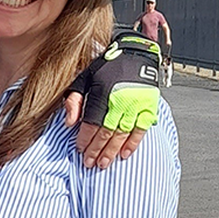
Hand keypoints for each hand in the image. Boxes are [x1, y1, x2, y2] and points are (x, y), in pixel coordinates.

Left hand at [64, 33, 160, 168]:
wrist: (136, 54)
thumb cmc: (107, 68)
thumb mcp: (84, 78)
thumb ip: (74, 100)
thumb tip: (70, 124)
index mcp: (102, 93)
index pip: (91, 123)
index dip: (85, 139)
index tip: (79, 149)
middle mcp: (120, 100)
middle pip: (106, 132)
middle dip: (96, 150)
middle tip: (89, 164)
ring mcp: (136, 104)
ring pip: (122, 134)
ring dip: (111, 151)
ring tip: (103, 163)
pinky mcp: (149, 107)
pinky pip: (140, 130)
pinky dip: (132, 143)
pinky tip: (123, 154)